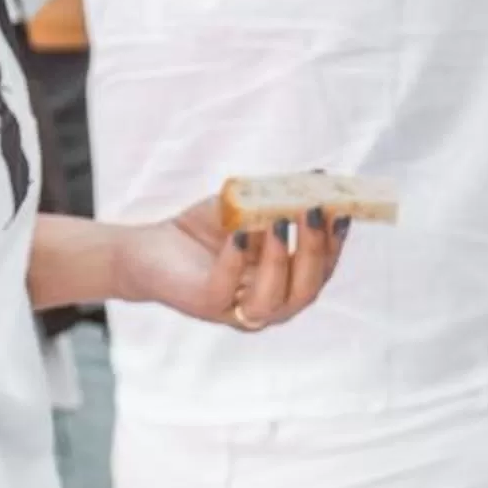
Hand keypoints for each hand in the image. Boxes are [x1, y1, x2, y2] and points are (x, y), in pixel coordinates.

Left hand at [122, 200, 348, 330]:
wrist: (146, 249)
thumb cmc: (202, 232)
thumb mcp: (247, 210)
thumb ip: (280, 200)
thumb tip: (320, 176)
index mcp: (284, 285)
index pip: (321, 271)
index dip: (335, 245)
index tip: (341, 211)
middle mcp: (267, 305)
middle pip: (304, 291)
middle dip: (313, 252)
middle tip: (314, 212)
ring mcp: (235, 311)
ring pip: (270, 300)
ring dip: (278, 261)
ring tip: (276, 221)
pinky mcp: (204, 305)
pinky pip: (224, 289)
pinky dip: (234, 262)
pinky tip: (238, 234)